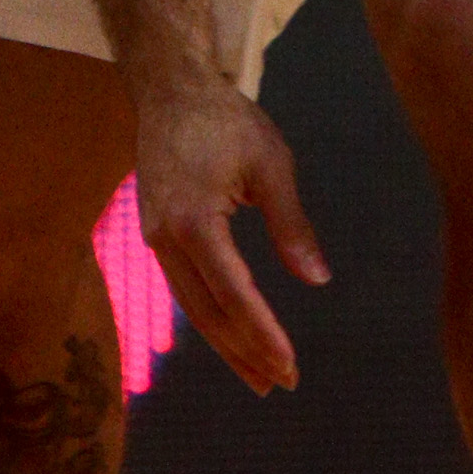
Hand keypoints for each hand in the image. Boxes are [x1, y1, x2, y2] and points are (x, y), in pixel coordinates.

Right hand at [131, 75, 329, 393]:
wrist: (169, 89)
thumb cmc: (225, 120)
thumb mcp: (271, 163)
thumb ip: (291, 224)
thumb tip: (317, 278)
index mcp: (194, 221)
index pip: (234, 294)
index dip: (263, 334)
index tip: (290, 365)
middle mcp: (166, 238)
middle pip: (208, 313)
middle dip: (245, 353)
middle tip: (281, 384)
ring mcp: (154, 237)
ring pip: (192, 306)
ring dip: (226, 344)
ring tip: (258, 377)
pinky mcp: (155, 233)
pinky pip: (183, 287)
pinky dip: (209, 317)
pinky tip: (229, 335)